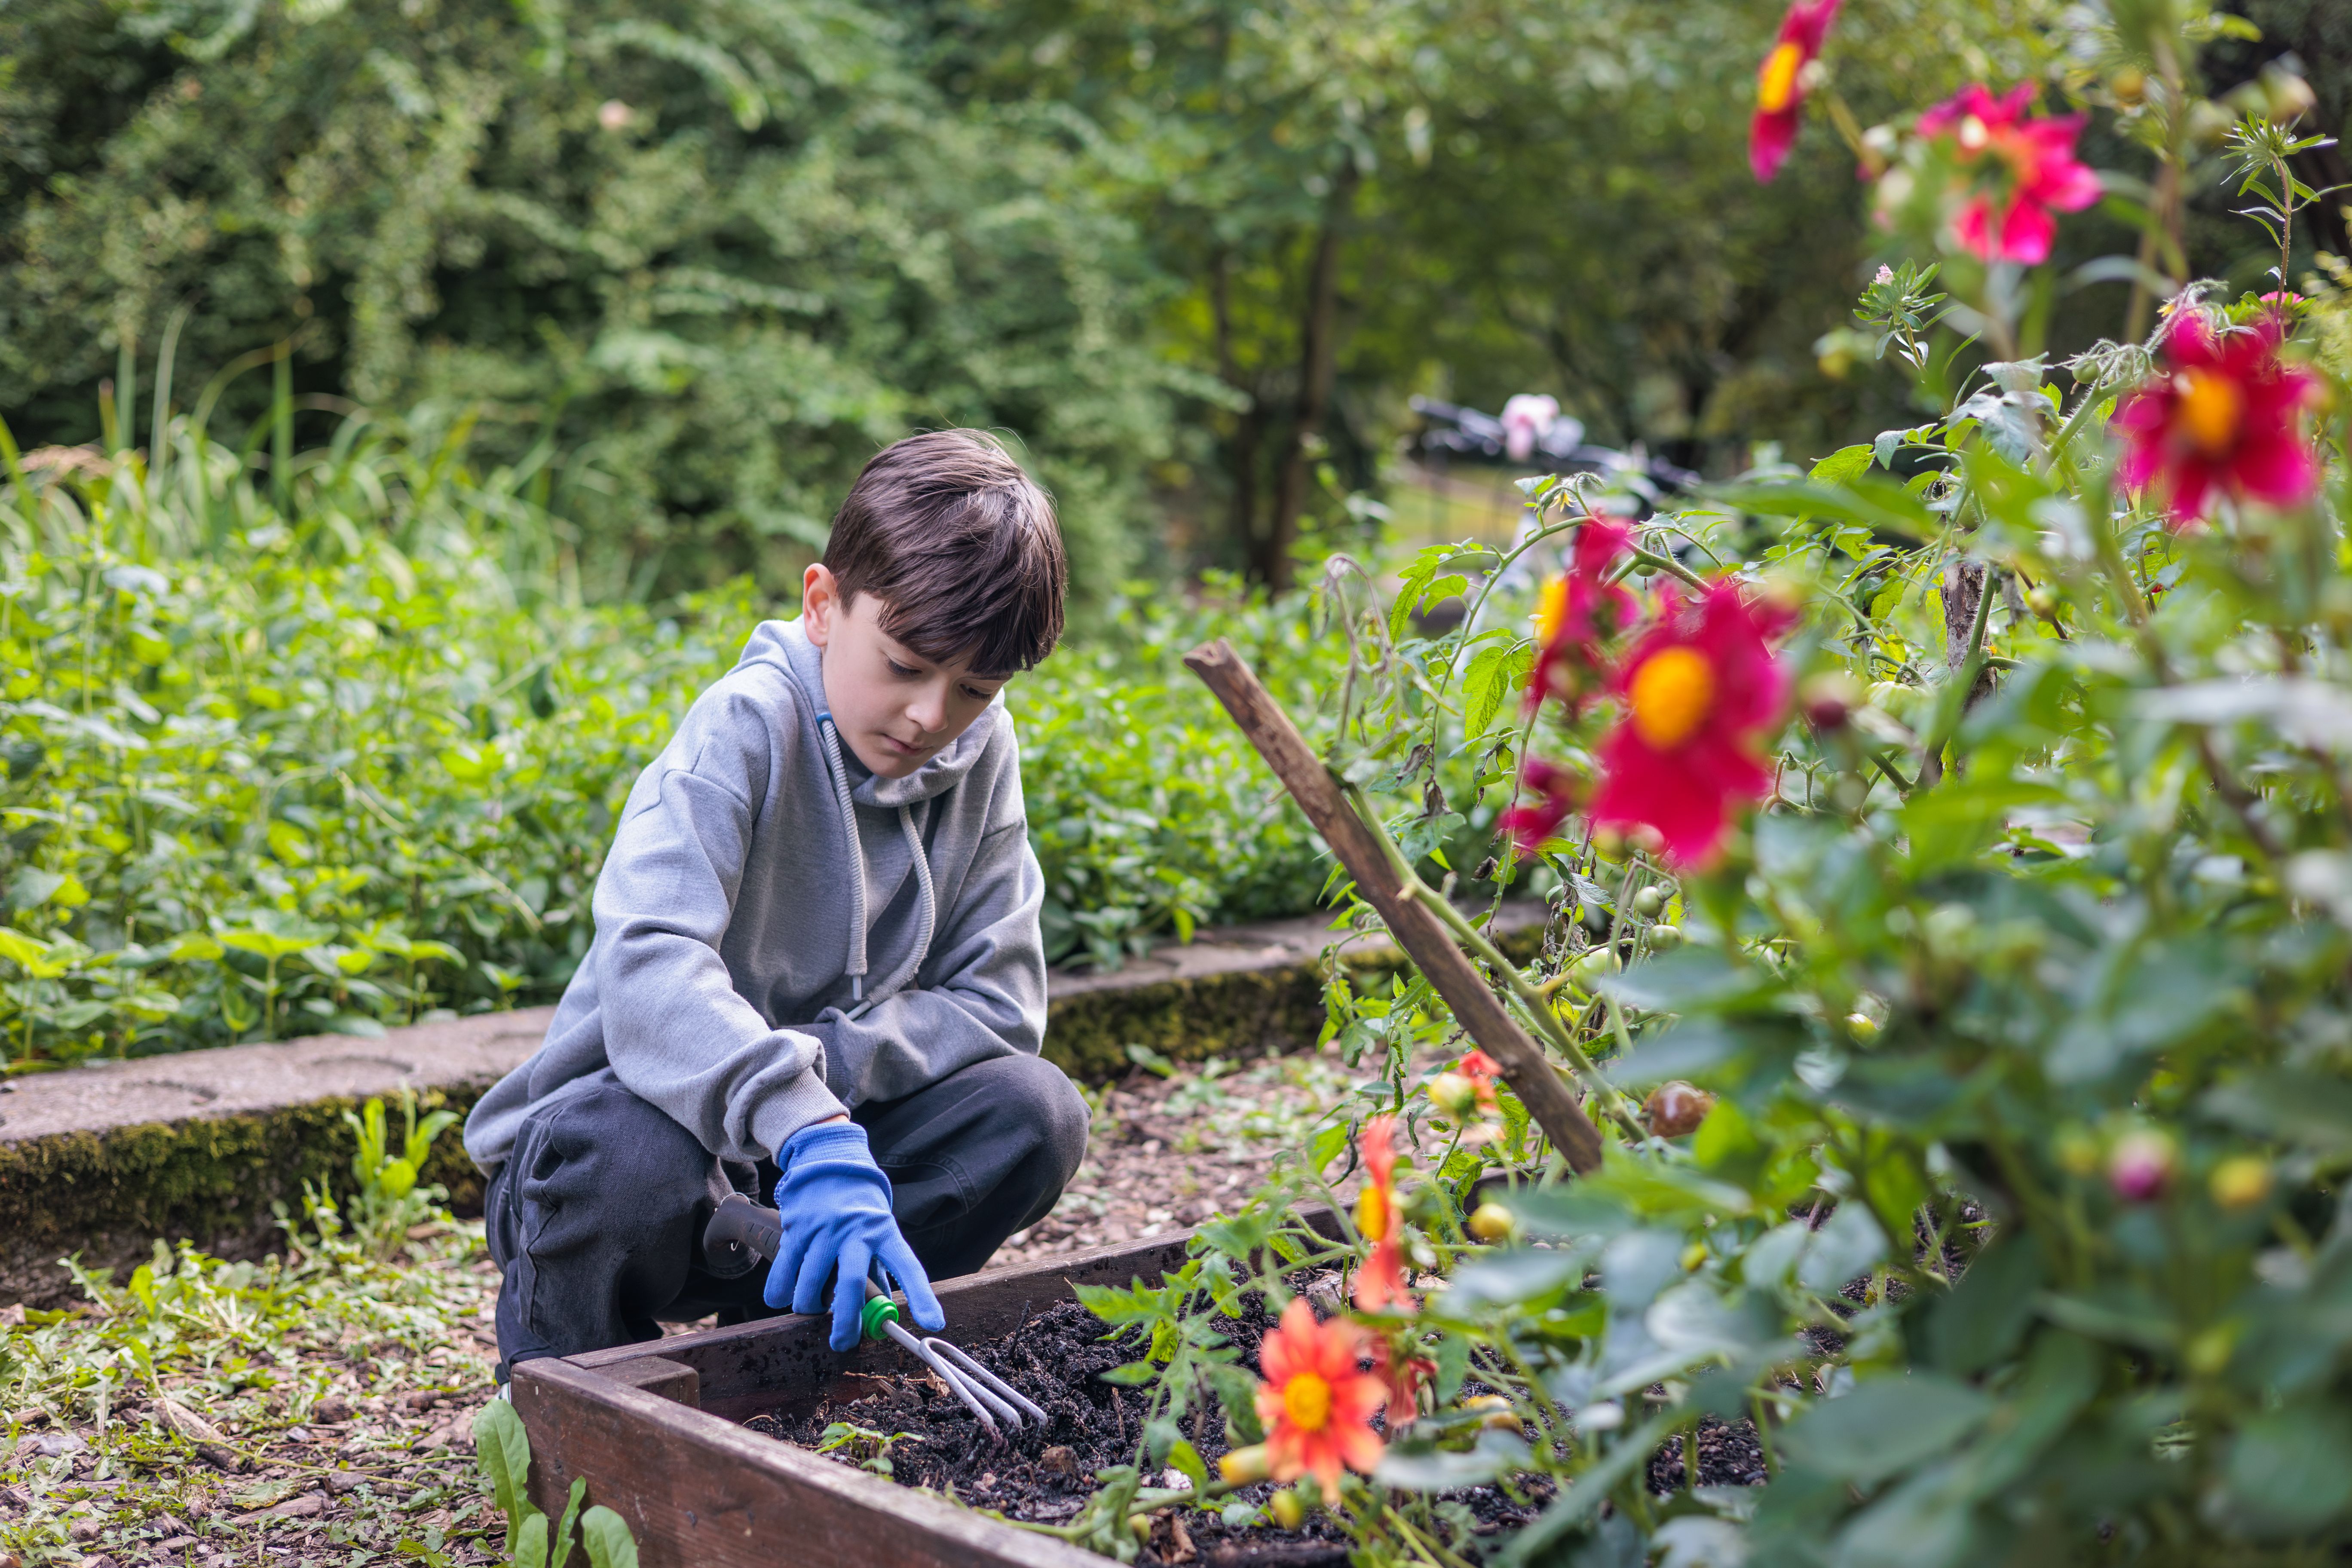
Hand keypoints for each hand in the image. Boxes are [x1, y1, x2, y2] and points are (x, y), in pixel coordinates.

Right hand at [760, 1121, 943, 1351]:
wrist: (829, 1160)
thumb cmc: (860, 1206)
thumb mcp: (879, 1230)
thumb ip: (879, 1270)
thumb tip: (879, 1313)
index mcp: (884, 1231)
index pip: (908, 1266)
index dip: (922, 1296)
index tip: (934, 1324)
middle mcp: (856, 1229)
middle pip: (851, 1284)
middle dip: (845, 1321)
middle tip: (842, 1343)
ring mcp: (824, 1227)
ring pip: (812, 1283)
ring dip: (809, 1307)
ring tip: (813, 1310)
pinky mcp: (796, 1227)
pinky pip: (784, 1270)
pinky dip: (780, 1292)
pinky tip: (782, 1298)